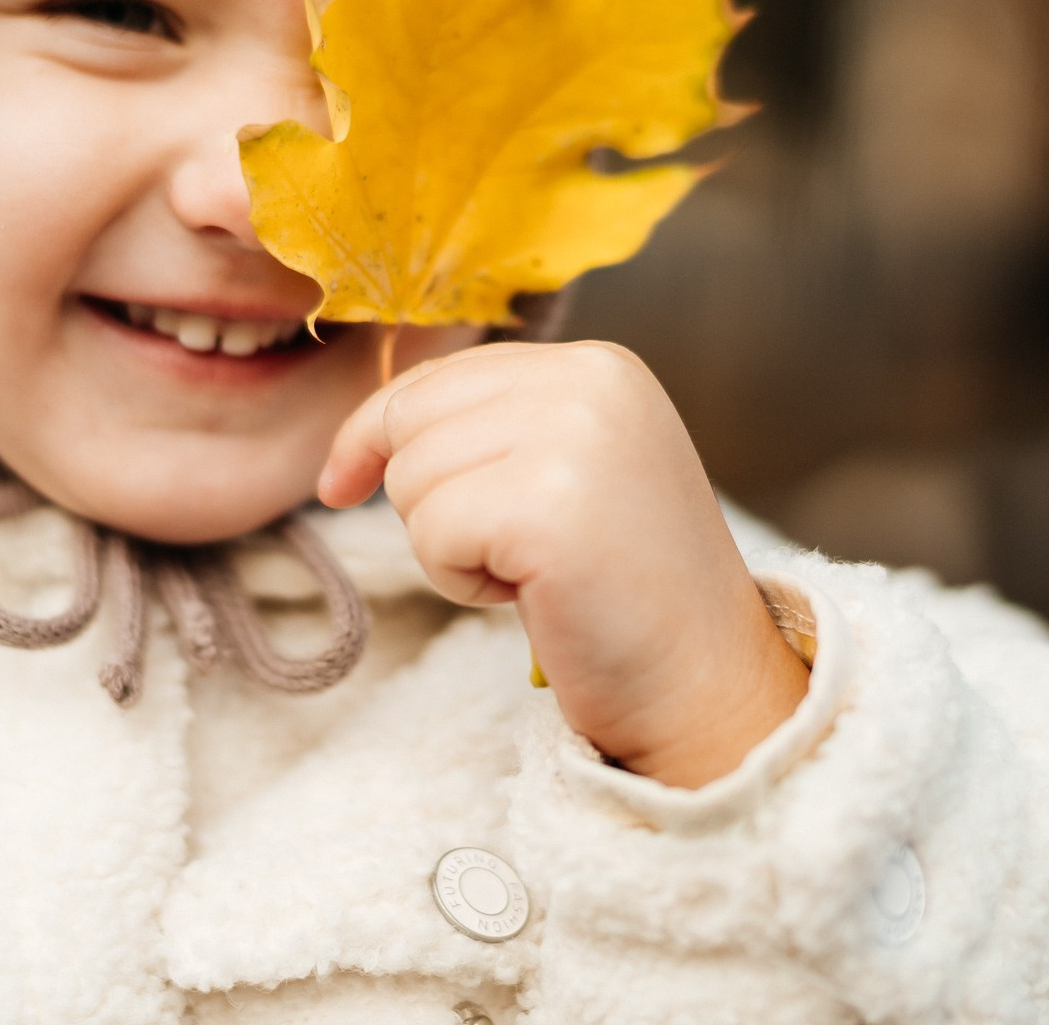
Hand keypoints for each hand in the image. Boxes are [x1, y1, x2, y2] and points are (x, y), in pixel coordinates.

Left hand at [319, 340, 809, 787]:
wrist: (706, 685)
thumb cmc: (627, 593)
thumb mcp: (574, 467)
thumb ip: (500, 426)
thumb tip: (370, 431)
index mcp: (599, 364)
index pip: (440, 374)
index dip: (378, 432)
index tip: (342, 483)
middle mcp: (590, 380)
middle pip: (412, 417)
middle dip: (427, 497)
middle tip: (508, 553)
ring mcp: (573, 436)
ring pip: (412, 477)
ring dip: (449, 544)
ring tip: (533, 571)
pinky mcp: (546, 504)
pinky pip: (431, 532)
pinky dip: (460, 580)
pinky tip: (532, 594)